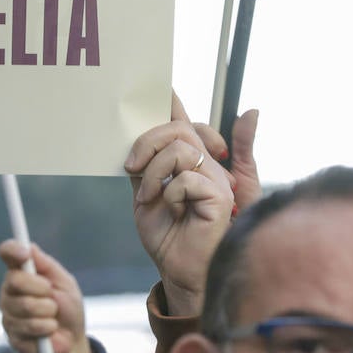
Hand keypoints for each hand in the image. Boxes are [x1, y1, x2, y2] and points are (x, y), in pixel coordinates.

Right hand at [0, 240, 90, 352]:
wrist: (73, 341)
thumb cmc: (68, 308)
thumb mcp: (64, 283)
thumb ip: (47, 266)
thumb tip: (29, 246)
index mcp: (22, 273)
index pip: (7, 253)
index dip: (12, 250)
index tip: (25, 254)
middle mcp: (10, 291)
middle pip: (15, 280)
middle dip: (42, 289)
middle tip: (53, 298)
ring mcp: (8, 313)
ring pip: (25, 306)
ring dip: (48, 312)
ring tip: (53, 319)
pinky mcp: (11, 335)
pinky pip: (28, 327)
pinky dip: (47, 329)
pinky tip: (48, 332)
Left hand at [124, 94, 259, 315]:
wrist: (178, 269)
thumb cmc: (166, 234)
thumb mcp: (145, 195)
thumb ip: (143, 166)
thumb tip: (136, 145)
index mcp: (188, 161)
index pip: (181, 122)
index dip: (173, 101)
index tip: (160, 83)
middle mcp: (206, 164)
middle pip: (178, 129)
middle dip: (148, 141)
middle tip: (131, 166)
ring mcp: (216, 178)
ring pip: (181, 149)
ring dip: (154, 172)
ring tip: (150, 197)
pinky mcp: (220, 196)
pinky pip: (186, 178)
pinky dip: (170, 195)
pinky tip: (174, 210)